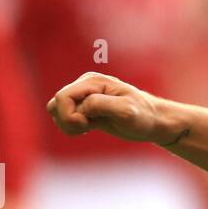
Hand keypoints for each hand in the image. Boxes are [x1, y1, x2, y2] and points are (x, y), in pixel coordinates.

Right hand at [46, 72, 175, 144]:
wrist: (152, 121)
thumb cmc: (142, 116)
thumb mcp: (126, 111)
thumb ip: (101, 105)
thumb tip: (82, 106)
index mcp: (93, 81)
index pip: (62, 97)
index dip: (69, 115)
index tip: (88, 124)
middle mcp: (85, 85)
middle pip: (56, 104)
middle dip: (67, 121)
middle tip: (88, 127)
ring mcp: (83, 95)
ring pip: (56, 110)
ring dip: (68, 124)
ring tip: (89, 127)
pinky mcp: (83, 106)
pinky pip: (62, 117)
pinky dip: (71, 127)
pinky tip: (90, 127)